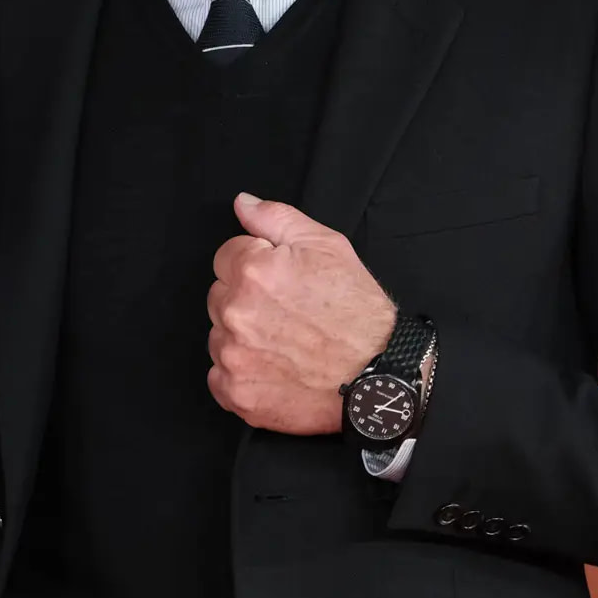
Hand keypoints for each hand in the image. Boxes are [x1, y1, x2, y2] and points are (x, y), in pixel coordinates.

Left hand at [207, 193, 395, 433]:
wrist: (379, 376)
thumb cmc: (358, 310)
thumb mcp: (327, 245)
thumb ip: (276, 218)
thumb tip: (242, 204)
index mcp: (252, 271)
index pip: (226, 257)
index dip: (255, 266)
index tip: (281, 283)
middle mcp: (236, 313)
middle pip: (219, 297)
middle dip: (245, 300)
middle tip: (286, 314)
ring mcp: (233, 357)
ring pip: (218, 337)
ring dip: (241, 338)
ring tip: (284, 344)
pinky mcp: (237, 394)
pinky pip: (219, 378)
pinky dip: (240, 376)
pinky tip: (273, 372)